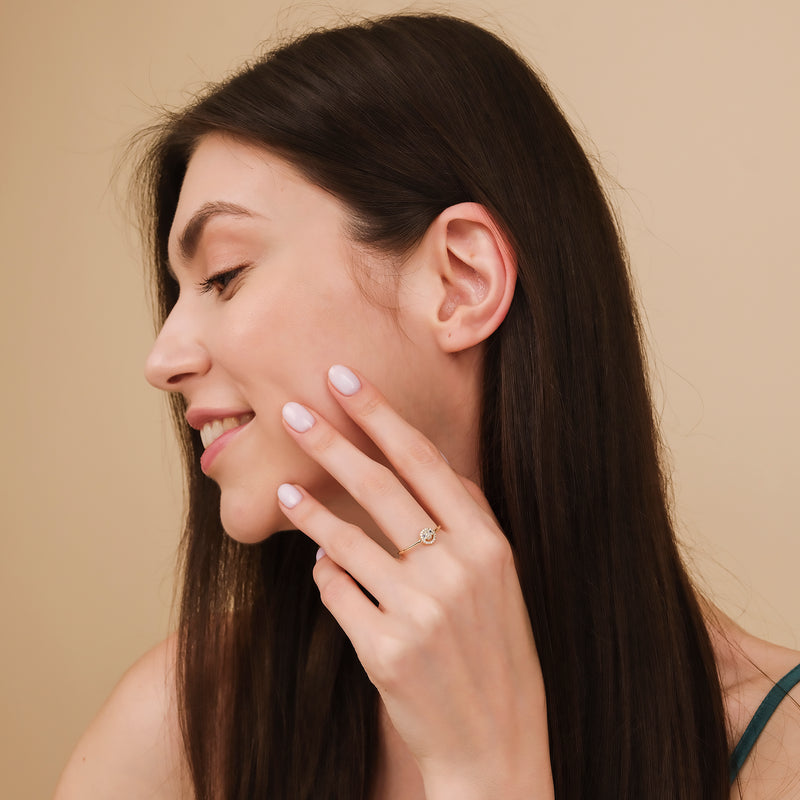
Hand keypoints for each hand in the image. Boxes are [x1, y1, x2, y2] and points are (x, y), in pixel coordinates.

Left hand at [277, 366, 553, 799]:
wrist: (496, 748)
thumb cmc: (497, 655)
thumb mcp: (502, 582)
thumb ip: (470, 521)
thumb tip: (431, 468)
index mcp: (489, 545)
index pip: (426, 461)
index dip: (382, 416)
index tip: (345, 380)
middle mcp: (457, 571)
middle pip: (380, 488)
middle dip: (331, 443)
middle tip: (293, 411)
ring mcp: (420, 613)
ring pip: (347, 541)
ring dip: (309, 511)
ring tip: (284, 490)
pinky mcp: (385, 653)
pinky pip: (337, 594)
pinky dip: (325, 574)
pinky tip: (319, 564)